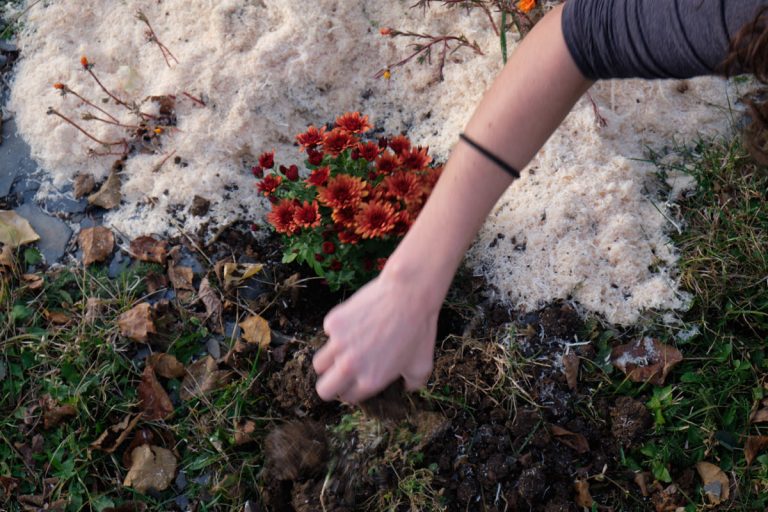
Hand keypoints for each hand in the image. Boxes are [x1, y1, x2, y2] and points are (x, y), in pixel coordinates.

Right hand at [312, 269, 439, 402]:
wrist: (409, 294)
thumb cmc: (419, 329)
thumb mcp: (422, 364)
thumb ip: (412, 383)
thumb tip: (405, 387)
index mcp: (370, 381)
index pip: (348, 397)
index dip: (352, 390)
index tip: (356, 381)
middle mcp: (350, 366)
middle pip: (323, 390)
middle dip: (331, 385)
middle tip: (341, 375)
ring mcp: (339, 343)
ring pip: (319, 364)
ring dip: (330, 360)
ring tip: (345, 350)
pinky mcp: (334, 322)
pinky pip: (328, 332)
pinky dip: (338, 330)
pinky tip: (356, 322)